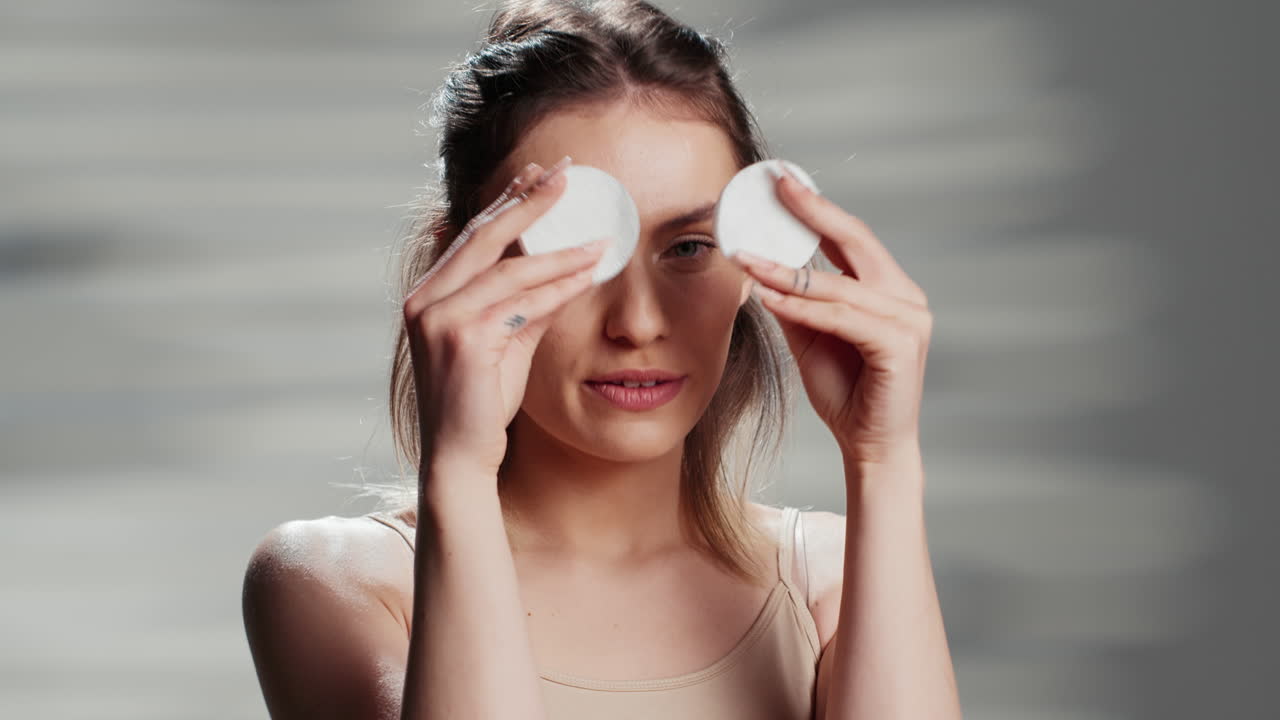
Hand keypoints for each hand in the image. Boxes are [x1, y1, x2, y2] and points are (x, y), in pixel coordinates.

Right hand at [403, 156, 608, 480]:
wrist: (460, 456)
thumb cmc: (480, 403)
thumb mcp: (505, 343)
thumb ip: (528, 305)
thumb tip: (567, 270)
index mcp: (429, 295)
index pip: (472, 235)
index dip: (506, 201)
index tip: (538, 174)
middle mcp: (427, 300)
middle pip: (484, 234)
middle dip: (528, 200)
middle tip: (566, 172)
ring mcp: (440, 319)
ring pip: (509, 269)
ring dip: (559, 250)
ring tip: (598, 235)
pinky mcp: (463, 341)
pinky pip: (521, 304)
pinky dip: (558, 287)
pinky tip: (588, 273)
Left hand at [733, 167, 932, 466]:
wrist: (869, 446)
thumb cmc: (845, 392)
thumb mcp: (809, 336)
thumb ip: (794, 301)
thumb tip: (760, 266)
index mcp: (888, 289)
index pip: (850, 237)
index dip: (817, 207)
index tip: (782, 181)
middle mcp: (905, 297)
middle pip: (856, 241)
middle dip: (813, 211)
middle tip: (776, 188)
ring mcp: (908, 320)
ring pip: (839, 285)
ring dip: (788, 271)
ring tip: (747, 257)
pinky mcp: (899, 346)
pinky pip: (841, 317)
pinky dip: (803, 306)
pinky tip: (770, 297)